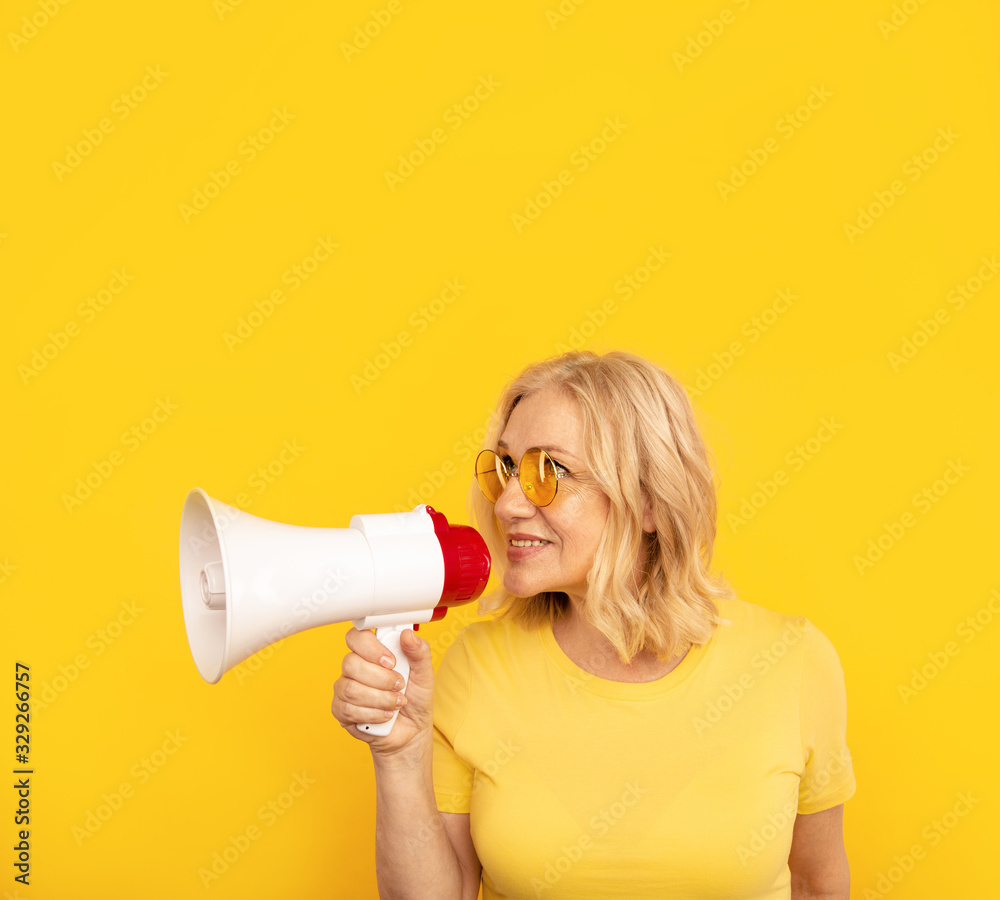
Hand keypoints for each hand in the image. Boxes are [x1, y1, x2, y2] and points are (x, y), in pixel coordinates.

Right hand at [331, 626, 434, 755]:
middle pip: (351, 663)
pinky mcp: (341, 711)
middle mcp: (354, 667)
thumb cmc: (415, 698)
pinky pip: (348, 709)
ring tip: (396, 703)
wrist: (411, 730)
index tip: (391, 661)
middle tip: (399, 685)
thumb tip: (407, 634)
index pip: (357, 636)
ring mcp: (344, 689)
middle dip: (381, 678)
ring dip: (380, 698)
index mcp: (371, 652)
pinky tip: (386, 715)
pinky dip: (373, 714)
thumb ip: (418, 651)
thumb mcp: (424, 673)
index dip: (371, 647)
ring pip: (350, 688)